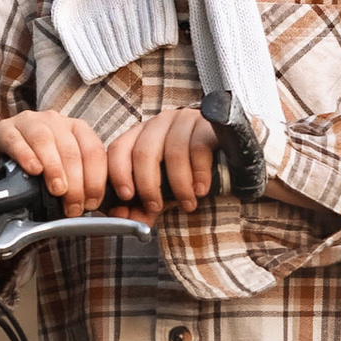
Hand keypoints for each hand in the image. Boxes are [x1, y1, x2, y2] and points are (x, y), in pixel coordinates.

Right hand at [0, 110, 118, 211]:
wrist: (2, 160)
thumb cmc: (38, 168)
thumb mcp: (64, 170)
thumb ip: (80, 181)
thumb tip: (91, 205)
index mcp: (75, 128)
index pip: (93, 150)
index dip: (95, 179)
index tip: (91, 203)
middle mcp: (54, 121)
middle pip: (70, 149)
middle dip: (76, 181)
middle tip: (72, 205)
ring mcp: (28, 122)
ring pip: (44, 140)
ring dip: (54, 168)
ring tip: (57, 190)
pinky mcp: (3, 129)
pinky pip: (15, 140)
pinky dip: (26, 156)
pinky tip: (33, 170)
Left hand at [97, 104, 217, 219]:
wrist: (222, 152)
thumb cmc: (186, 171)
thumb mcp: (162, 187)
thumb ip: (141, 204)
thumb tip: (123, 219)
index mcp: (139, 135)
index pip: (118, 149)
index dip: (118, 174)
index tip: (126, 197)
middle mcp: (158, 124)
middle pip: (143, 153)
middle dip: (148, 186)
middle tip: (155, 207)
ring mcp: (182, 121)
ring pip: (173, 153)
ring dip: (179, 186)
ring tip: (187, 203)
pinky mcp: (206, 125)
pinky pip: (198, 148)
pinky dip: (198, 174)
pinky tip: (200, 189)